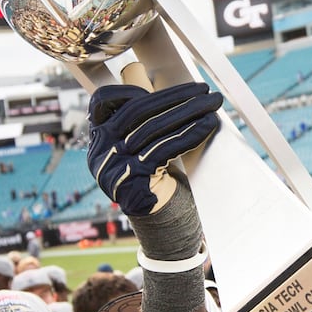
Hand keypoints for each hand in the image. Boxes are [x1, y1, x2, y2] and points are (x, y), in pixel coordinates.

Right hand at [87, 82, 222, 216]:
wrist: (160, 222)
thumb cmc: (156, 180)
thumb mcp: (140, 149)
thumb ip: (141, 125)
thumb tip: (173, 94)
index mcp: (99, 140)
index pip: (101, 102)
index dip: (127, 91)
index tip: (157, 90)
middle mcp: (101, 151)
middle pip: (137, 111)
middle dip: (175, 96)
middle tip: (203, 89)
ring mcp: (113, 166)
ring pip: (154, 127)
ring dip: (189, 111)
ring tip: (212, 103)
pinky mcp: (132, 179)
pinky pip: (164, 148)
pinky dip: (189, 133)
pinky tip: (207, 125)